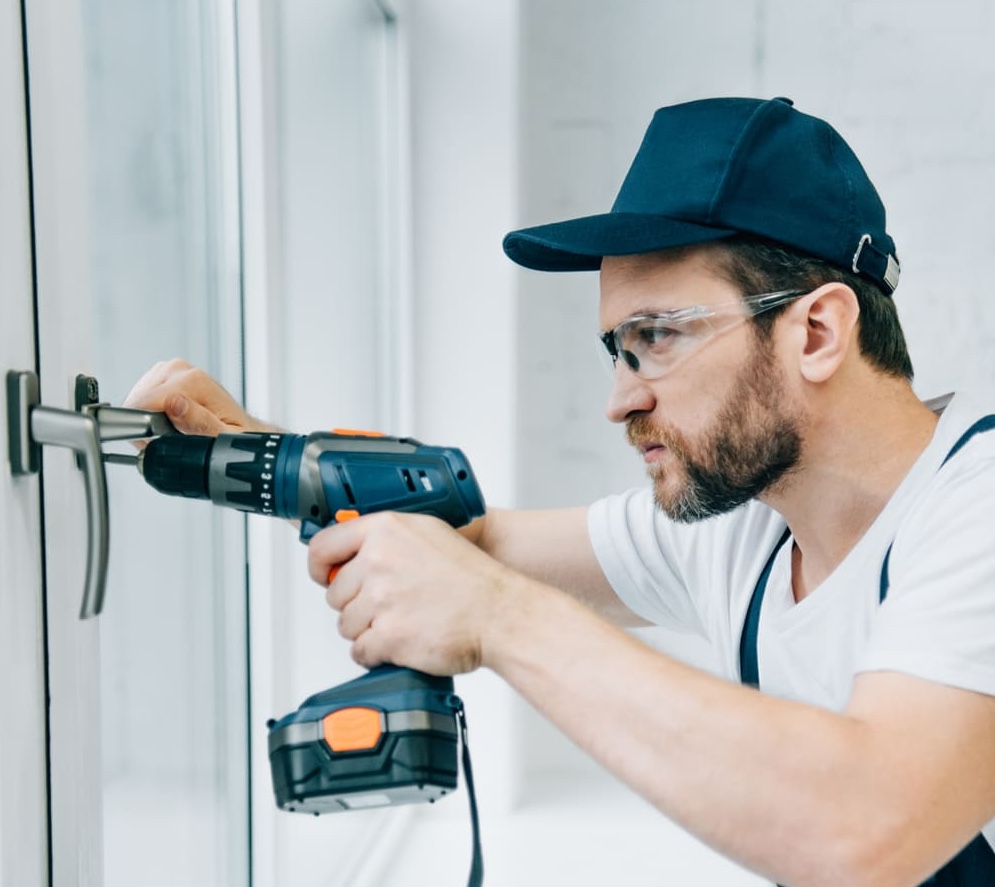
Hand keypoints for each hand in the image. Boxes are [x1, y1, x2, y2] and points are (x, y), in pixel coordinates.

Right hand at [123, 358, 274, 436]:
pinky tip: (169, 421)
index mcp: (192, 381)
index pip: (143, 404)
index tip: (163, 442)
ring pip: (136, 401)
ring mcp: (170, 370)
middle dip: (149, 426)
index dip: (146, 431)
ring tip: (175, 430)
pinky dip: (149, 413)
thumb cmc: (235, 433)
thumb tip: (175, 404)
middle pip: (137, 403)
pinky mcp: (163, 374)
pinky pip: (141, 398)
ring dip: (149, 420)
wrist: (242, 427)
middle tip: (174, 438)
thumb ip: (199, 422)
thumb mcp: (223, 436)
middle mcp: (180, 369)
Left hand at [309, 511, 511, 674]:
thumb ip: (386, 537)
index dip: (320, 567)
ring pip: (346, 625)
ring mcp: (382, 598)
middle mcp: (379, 560)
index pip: (323, 547)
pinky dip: (377, 653)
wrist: (499, 613)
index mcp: (385, 530)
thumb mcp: (428, 533)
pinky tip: (403, 640)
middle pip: (335, 594)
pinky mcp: (388, 635)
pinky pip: (360, 651)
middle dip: (357, 604)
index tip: (325, 577)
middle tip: (390, 605)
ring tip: (403, 621)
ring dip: (368, 630)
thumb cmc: (471, 578)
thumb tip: (351, 552)